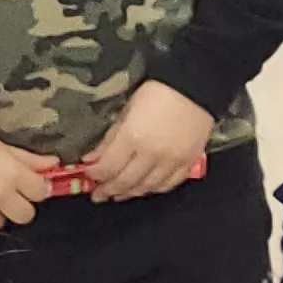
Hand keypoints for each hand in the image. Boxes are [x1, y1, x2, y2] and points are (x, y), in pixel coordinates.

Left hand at [82, 81, 214, 201]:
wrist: (194, 87)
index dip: (95, 175)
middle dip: (108, 190)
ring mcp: (172, 161)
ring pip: (147, 187)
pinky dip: (154, 189)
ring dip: (130, 193)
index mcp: (133, 137)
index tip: (89, 175)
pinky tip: (145, 187)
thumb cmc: (157, 93)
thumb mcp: (126, 111)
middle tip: (99, 194)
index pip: (108, 168)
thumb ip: (109, 138)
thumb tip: (91, 159)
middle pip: (125, 182)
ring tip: (119, 193)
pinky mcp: (189, 162)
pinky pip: (169, 184)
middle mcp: (152, 154)